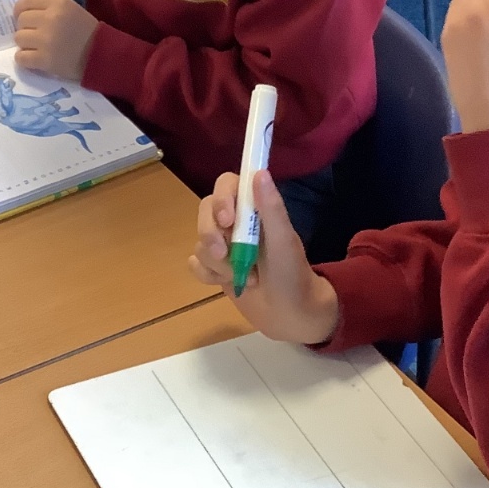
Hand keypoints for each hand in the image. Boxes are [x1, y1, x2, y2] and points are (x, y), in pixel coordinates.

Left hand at [14, 0, 97, 79]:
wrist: (100, 55)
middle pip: (21, 20)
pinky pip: (21, 57)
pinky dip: (24, 59)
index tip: (25, 16)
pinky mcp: (45, 60)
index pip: (26, 0)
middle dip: (25, 27)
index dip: (21, 9)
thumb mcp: (71, 7)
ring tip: (36, 47)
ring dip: (24, 44)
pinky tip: (34, 59)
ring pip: (18, 38)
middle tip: (35, 34)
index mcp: (58, 3)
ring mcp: (46, 40)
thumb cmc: (85, 30)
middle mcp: (50, 19)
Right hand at [189, 170, 340, 344]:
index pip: (227, 185)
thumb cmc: (292, 274)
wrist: (290, 316)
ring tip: (246, 277)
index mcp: (255, 209)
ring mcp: (224, 245)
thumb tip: (259, 172)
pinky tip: (228, 284)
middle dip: (211, 234)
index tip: (228, 220)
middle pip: (205, 211)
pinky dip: (209, 276)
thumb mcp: (284, 241)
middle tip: (225, 254)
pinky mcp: (215, 268)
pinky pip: (195, 264)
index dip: (221, 198)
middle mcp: (236, 222)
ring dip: (220, 263)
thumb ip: (272, 208)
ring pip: (200, 242)